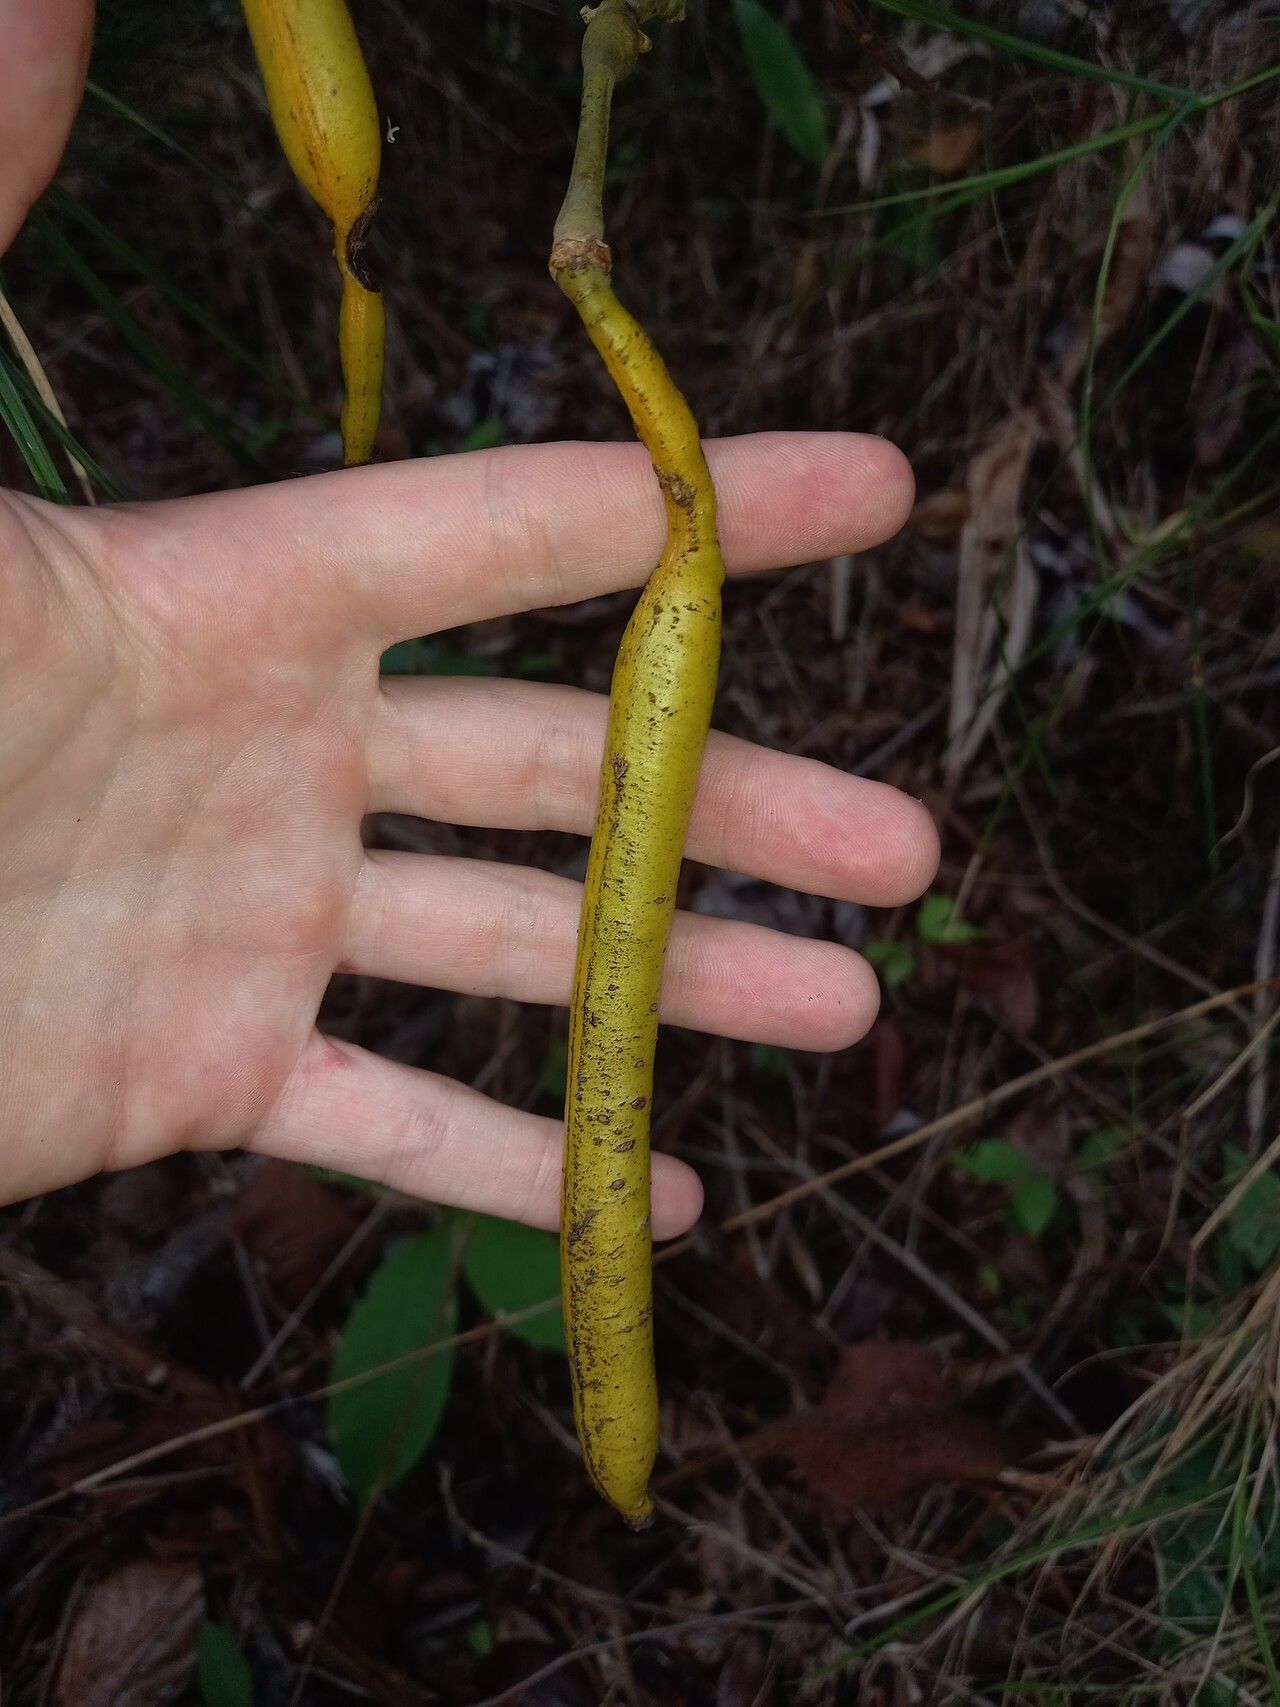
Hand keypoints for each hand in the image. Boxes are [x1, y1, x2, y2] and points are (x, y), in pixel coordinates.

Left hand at [0, 435, 934, 1227]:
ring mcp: (251, 921)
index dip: (698, 513)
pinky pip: (390, 1123)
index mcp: (233, 600)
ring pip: (511, 961)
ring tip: (846, 1012)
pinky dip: (519, 1166)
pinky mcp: (201, 1071)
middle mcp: (276, 755)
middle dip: (742, 807)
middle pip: (558, 775)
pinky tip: (652, 1198)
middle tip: (908, 851)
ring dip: (679, 990)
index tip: (870, 493)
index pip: (508, 537)